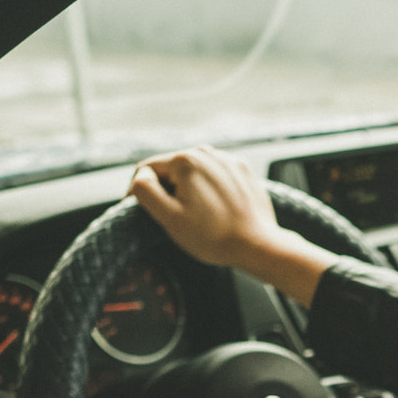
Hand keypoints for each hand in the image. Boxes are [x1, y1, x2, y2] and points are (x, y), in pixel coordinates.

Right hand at [129, 148, 334, 305]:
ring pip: (194, 172)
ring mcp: (226, 160)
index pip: (147, 170)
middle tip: (177, 218)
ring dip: (190, 190)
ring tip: (200, 216)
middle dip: (169, 190)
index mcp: (184, 160)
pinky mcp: (241, 170)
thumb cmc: (214, 237)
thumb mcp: (169, 218)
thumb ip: (146, 191)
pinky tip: (218, 210)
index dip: (139, 191)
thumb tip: (139, 177)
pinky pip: (215, 176)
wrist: (258, 245)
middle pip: (172, 169)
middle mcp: (206, 152)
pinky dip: (211, 190)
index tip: (144, 211)